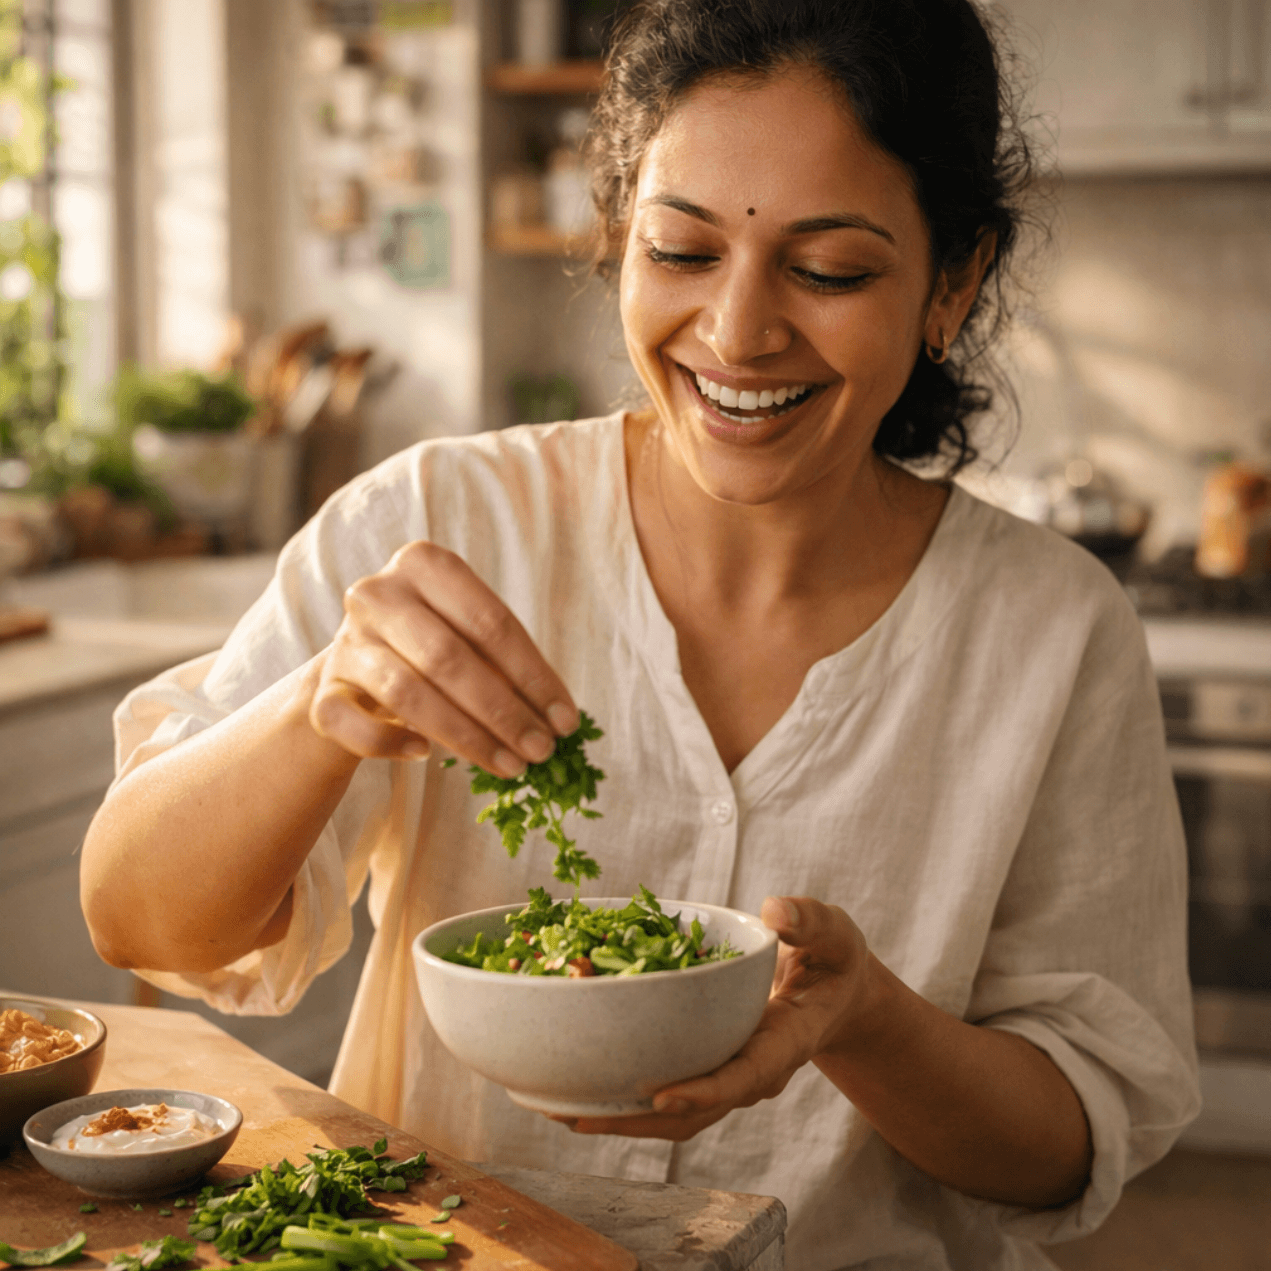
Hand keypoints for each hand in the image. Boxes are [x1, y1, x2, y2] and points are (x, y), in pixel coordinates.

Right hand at [309, 540, 578, 771]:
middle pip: (450, 658)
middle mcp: (377, 593)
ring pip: (408, 693)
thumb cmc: (434, 648)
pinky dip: (390, 743)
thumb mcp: (471, 640)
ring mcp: (344, 642)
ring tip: (511, 766)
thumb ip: (507, 667)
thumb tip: (556, 720)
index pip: (491, 622)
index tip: (565, 720)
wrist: (357, 670)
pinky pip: (354, 725)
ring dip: (467, 737)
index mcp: (424, 564)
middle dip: (504, 712)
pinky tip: (426, 755)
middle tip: (542, 750)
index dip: (534, 676)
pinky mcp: (322, 690)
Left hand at [553, 895, 874, 1140]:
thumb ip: (810, 922)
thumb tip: (775, 912)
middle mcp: (753, 1073)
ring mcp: (730, 1077)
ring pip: (675, 1117)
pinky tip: (580, 1089)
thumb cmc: (834, 961)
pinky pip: (667, 1096)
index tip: (659, 1096)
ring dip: (620, 1119)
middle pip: (695, 1113)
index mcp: (785, 1044)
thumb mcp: (833, 935)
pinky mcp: (710, 1069)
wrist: (836, 995)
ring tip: (561, 1111)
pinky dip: (626, 1098)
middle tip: (577, 1116)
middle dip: (636, 1120)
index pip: (744, 1077)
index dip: (703, 1090)